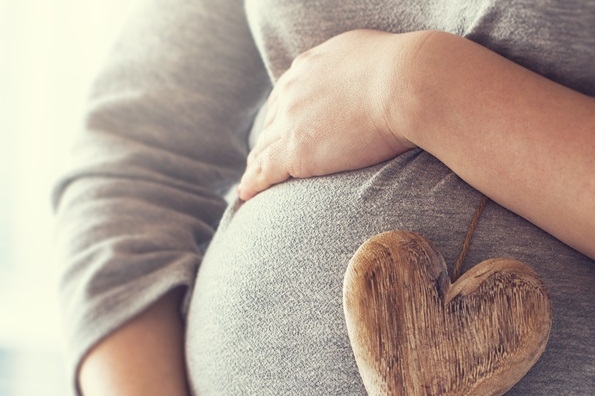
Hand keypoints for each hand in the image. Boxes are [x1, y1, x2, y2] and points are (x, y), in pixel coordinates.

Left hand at [238, 29, 419, 199]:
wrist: (405, 84)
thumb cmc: (403, 69)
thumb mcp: (366, 53)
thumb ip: (348, 66)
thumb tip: (355, 75)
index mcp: (307, 68)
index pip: (286, 97)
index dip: (282, 117)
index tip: (280, 129)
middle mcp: (292, 92)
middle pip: (272, 124)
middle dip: (267, 142)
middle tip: (262, 159)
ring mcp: (291, 122)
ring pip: (264, 148)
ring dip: (257, 164)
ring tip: (251, 181)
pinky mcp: (296, 151)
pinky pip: (265, 171)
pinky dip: (253, 182)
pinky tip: (246, 192)